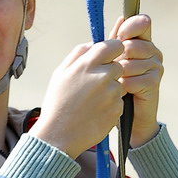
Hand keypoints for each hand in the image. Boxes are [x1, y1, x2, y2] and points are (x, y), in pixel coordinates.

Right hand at [31, 38, 125, 158]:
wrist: (58, 135)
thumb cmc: (57, 103)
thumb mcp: (60, 73)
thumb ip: (79, 53)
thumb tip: (94, 43)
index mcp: (88, 64)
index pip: (115, 45)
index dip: (114, 50)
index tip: (108, 57)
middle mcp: (103, 76)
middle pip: (119, 65)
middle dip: (110, 72)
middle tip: (94, 85)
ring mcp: (112, 94)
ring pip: (119, 84)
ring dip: (110, 90)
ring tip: (91, 101)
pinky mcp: (117, 109)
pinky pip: (119, 101)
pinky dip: (110, 105)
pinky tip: (95, 112)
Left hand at [111, 14, 162, 147]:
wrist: (129, 115)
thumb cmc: (118, 84)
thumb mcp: (114, 59)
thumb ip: (116, 40)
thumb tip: (121, 19)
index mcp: (144, 41)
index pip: (142, 22)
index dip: (128, 28)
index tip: (119, 37)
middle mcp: (153, 51)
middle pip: (130, 45)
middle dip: (117, 59)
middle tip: (115, 71)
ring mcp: (156, 66)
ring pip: (128, 63)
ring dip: (117, 75)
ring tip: (118, 83)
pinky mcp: (154, 82)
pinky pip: (131, 79)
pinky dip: (122, 87)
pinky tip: (123, 92)